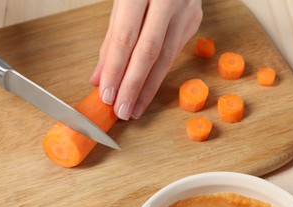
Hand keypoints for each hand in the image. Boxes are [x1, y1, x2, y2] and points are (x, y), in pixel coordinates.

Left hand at [90, 0, 202, 119]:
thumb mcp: (121, 1)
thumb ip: (111, 39)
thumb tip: (98, 77)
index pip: (126, 38)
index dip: (115, 70)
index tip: (106, 95)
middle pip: (149, 52)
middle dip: (133, 86)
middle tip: (122, 110)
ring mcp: (186, 10)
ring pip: (166, 57)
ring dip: (148, 88)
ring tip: (134, 109)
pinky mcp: (194, 20)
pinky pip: (173, 52)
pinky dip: (158, 74)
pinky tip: (147, 90)